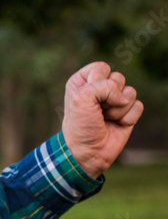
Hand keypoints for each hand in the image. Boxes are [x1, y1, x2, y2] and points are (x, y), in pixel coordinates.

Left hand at [62, 62, 142, 178]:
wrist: (89, 151)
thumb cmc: (81, 125)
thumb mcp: (81, 99)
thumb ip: (102, 86)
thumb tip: (124, 96)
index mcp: (83, 80)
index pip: (101, 67)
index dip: (99, 82)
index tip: (87, 97)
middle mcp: (99, 88)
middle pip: (118, 77)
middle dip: (109, 97)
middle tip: (98, 110)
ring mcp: (115, 100)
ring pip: (131, 91)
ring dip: (118, 109)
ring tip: (106, 118)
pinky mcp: (128, 112)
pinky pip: (138, 106)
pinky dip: (128, 118)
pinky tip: (117, 125)